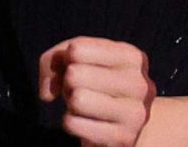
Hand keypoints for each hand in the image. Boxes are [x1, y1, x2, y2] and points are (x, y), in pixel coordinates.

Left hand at [38, 36, 156, 146]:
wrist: (129, 125)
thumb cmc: (99, 84)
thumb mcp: (81, 60)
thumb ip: (55, 59)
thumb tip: (47, 93)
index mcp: (133, 57)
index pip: (77, 49)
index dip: (67, 59)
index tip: (80, 67)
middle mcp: (139, 84)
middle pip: (74, 75)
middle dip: (68, 82)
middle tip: (81, 89)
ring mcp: (134, 114)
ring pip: (76, 100)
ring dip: (70, 103)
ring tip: (84, 105)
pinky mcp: (122, 138)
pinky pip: (73, 124)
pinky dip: (71, 122)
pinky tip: (85, 122)